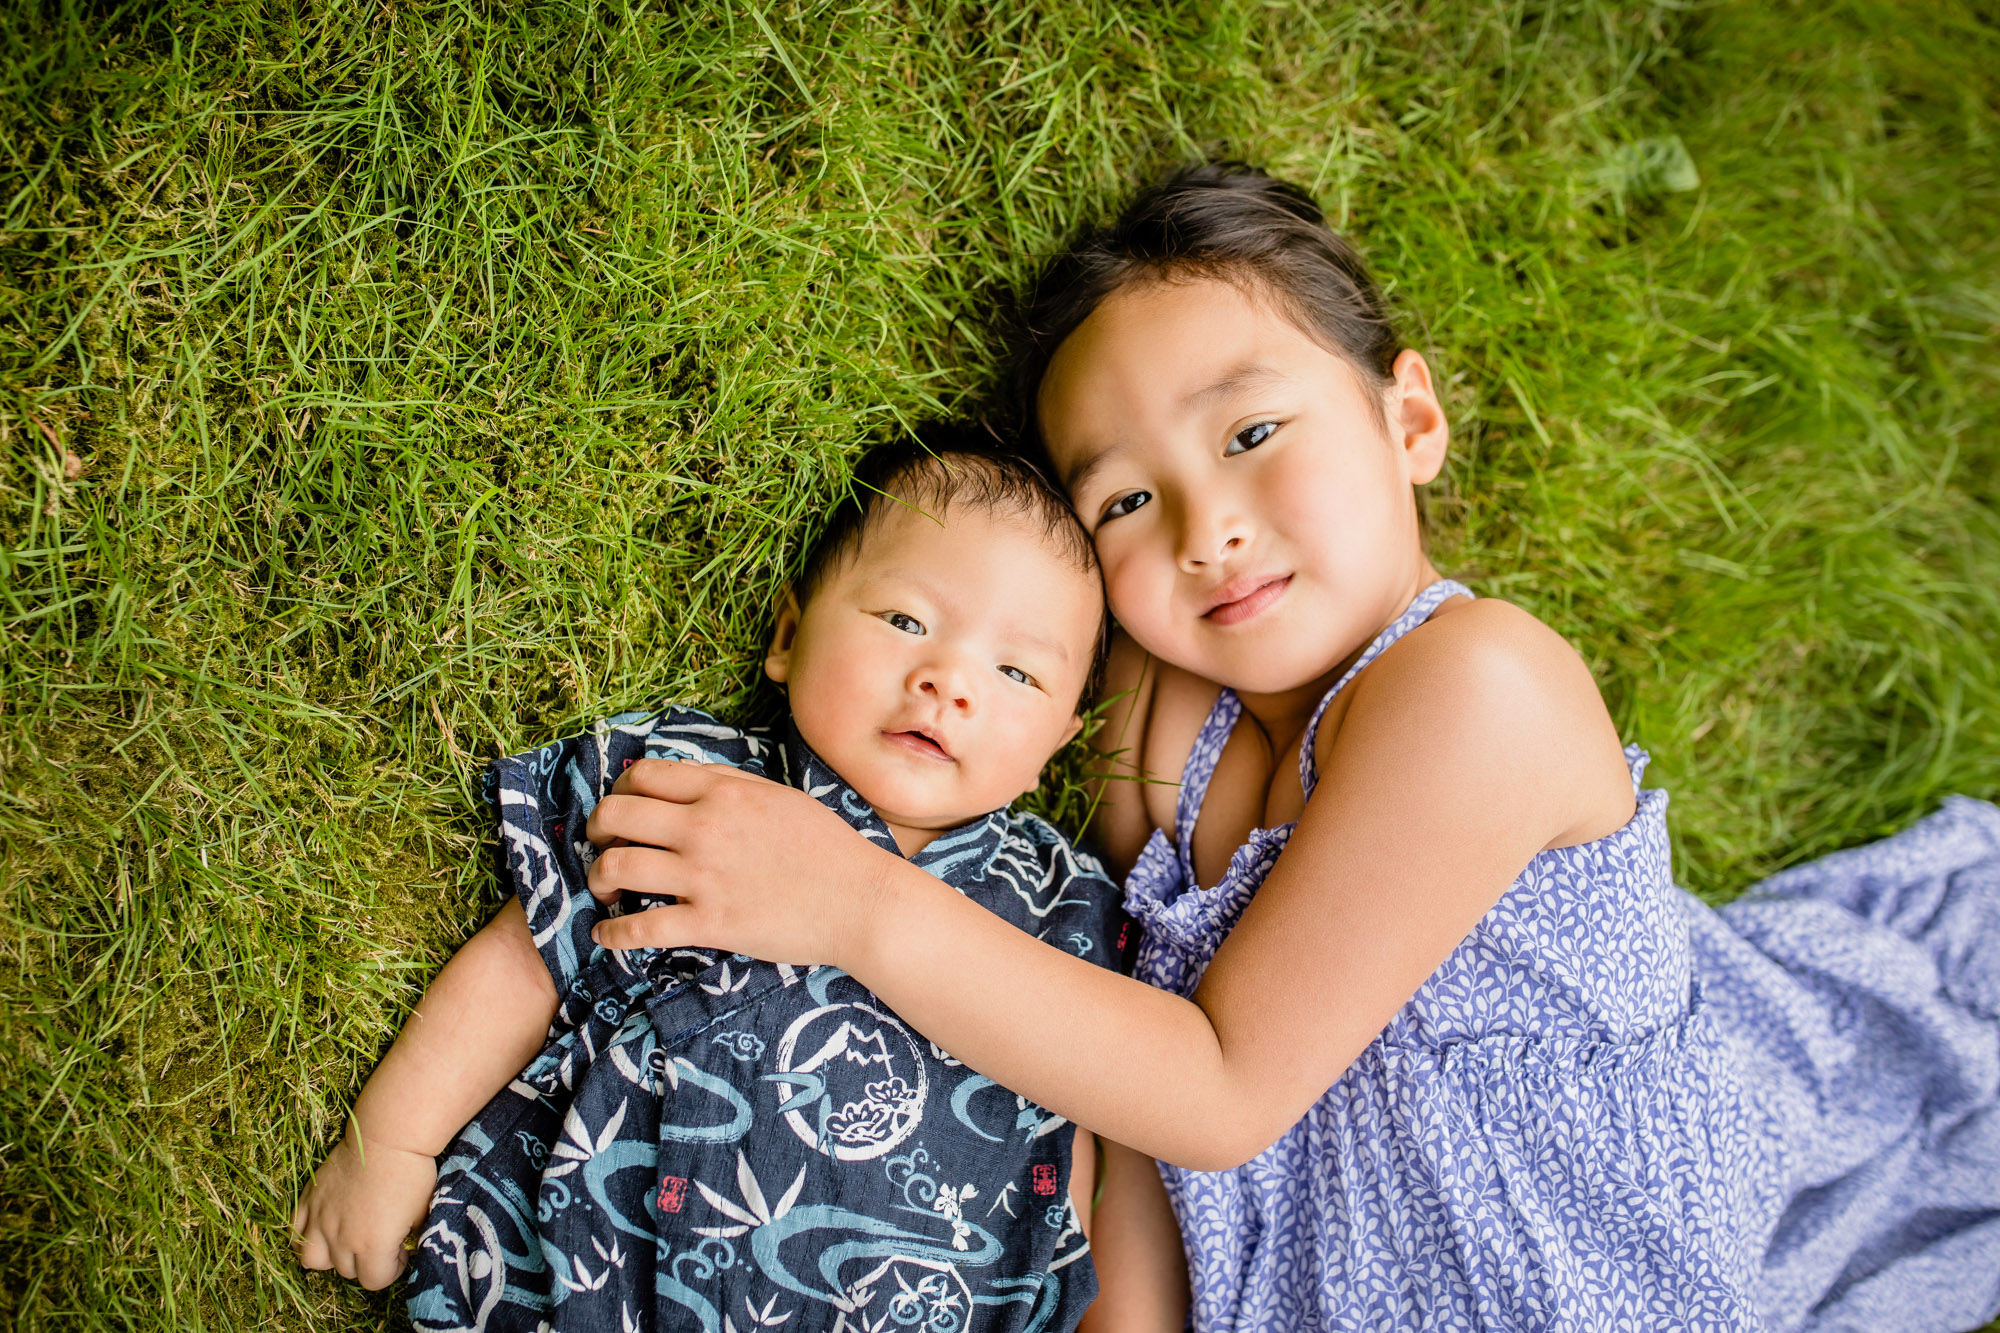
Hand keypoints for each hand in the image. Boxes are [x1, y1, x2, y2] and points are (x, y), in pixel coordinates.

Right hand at [291, 1124, 436, 1289]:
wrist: (387, 1136)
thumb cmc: (411, 1173)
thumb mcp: (422, 1211)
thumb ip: (412, 1237)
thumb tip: (409, 1246)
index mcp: (372, 1245)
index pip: (375, 1282)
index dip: (391, 1269)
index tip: (399, 1250)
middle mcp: (341, 1238)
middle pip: (347, 1272)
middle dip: (365, 1260)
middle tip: (380, 1238)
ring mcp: (320, 1219)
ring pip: (312, 1259)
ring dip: (330, 1256)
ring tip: (347, 1239)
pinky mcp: (309, 1200)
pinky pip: (293, 1231)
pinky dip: (304, 1235)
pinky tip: (322, 1227)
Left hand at [583, 759, 900, 966]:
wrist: (859, 899)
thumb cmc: (826, 846)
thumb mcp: (778, 795)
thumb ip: (728, 783)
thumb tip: (683, 777)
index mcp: (723, 791)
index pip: (642, 776)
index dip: (619, 791)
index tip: (620, 810)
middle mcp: (705, 827)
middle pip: (616, 815)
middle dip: (597, 830)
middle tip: (603, 846)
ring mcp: (704, 876)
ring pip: (617, 866)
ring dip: (597, 878)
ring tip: (605, 889)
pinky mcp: (710, 922)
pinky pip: (641, 927)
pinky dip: (612, 933)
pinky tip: (606, 935)